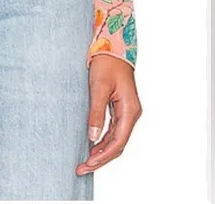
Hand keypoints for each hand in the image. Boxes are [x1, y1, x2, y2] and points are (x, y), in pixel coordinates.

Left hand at [76, 55, 141, 175]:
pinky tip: (93, 146)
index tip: (88, 163)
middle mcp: (131, 113)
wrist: (113, 46)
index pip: (118, 142)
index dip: (103, 156)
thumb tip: (92, 137)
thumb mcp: (98, 87)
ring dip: (102, 151)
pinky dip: (103, 141)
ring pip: (116, 139)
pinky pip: (114, 130)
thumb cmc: (107, 63)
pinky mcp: (120, 108)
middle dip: (101, 158)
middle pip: (118, 144)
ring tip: (86, 161)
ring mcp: (126, 111)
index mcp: (129, 110)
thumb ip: (96, 112)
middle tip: (83, 168)